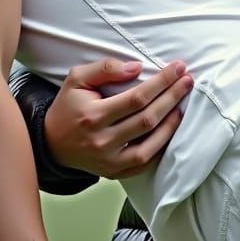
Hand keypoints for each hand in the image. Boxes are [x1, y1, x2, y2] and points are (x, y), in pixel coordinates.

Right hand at [44, 58, 192, 179]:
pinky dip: (161, 147)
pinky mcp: (114, 173)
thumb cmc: (69, 106)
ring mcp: (109, 161)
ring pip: (150, 145)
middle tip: (187, 80)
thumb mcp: (77, 78)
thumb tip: (137, 67)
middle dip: (171, 97)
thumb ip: (105, 68)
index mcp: (93, 116)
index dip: (161, 82)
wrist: (51, 142)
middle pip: (147, 119)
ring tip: (182, 104)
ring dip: (171, 124)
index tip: (178, 68)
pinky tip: (170, 129)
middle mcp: (102, 141)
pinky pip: (144, 163)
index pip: (136, 98)